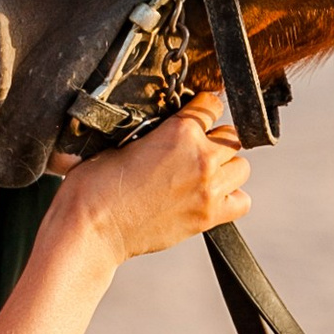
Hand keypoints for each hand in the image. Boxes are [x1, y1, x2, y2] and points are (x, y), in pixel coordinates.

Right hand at [54, 91, 251, 264]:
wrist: (91, 228)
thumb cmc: (95, 186)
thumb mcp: (121, 141)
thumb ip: (154, 133)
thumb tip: (165, 132)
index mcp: (179, 130)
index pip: (212, 105)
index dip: (204, 108)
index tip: (199, 115)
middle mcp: (201, 157)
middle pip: (232, 137)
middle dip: (215, 140)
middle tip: (194, 150)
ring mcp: (208, 189)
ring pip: (242, 167)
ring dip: (226, 167)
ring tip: (203, 174)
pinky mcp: (207, 217)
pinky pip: (242, 202)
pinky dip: (231, 198)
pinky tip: (211, 196)